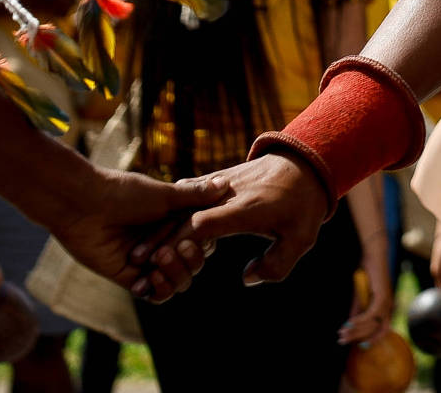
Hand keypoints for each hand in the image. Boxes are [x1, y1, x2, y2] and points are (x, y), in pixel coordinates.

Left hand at [46, 167, 231, 301]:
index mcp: (175, 223)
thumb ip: (195, 197)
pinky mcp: (130, 277)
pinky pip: (154, 295)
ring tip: (157, 261)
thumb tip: (226, 184)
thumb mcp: (164, 194)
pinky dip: (158, 290)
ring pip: (177, 282)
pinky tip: (149, 278)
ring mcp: (148, 262)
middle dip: (188, 260)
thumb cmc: (123, 193)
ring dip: (174, 275)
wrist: (84, 205)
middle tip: (172, 248)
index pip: (203, 242)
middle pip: (193, 264)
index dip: (202, 244)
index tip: (193, 234)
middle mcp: (164, 243)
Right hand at [130, 154, 327, 295]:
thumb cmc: (304, 204)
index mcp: (246, 208)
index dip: (183, 240)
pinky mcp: (216, 181)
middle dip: (160, 237)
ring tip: (136, 250)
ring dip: (158, 227)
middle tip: (135, 260)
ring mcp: (220, 185)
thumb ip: (276, 265)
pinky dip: (169, 215)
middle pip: (185, 215)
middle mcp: (228, 194)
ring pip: (181, 205)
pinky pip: (187, 198)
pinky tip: (151, 231)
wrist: (305, 161)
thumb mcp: (302, 238)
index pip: (206, 222)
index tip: (163, 257)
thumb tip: (246, 278)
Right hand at [338, 266, 393, 344]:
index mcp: (386, 306)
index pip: (382, 329)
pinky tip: (348, 324)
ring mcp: (387, 302)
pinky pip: (370, 314)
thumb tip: (350, 324)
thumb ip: (357, 309)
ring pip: (372, 324)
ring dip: (355, 330)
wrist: (373, 254)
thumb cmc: (367, 271)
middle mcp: (389, 306)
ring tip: (342, 334)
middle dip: (358, 337)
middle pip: (376, 330)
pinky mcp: (382, 296)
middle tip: (342, 341)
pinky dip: (359, 321)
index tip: (359, 346)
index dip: (372, 339)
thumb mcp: (360, 294)